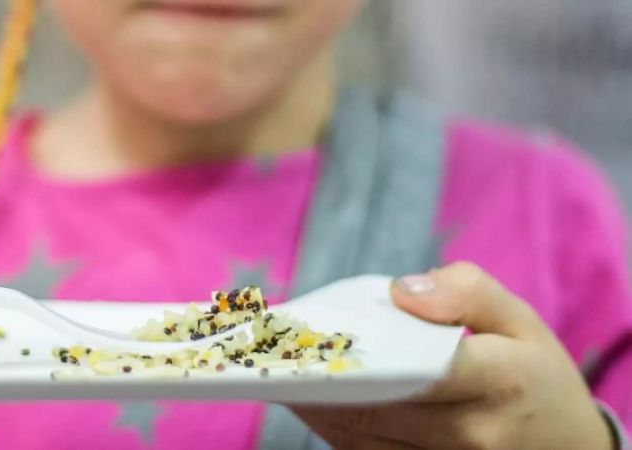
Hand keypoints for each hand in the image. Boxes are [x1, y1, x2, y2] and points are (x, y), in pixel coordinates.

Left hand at [293, 262, 613, 449]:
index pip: (420, 366)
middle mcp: (472, 432)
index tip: (311, 333)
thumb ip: (466, 291)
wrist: (564, 448)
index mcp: (499, 380)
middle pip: (377, 404)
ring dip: (317, 406)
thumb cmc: (533, 375)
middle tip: (275, 351)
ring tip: (280, 373)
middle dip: (323, 377)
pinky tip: (312, 402)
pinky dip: (334, 428)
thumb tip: (401, 291)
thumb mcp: (519, 319)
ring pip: (362, 435)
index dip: (360, 352)